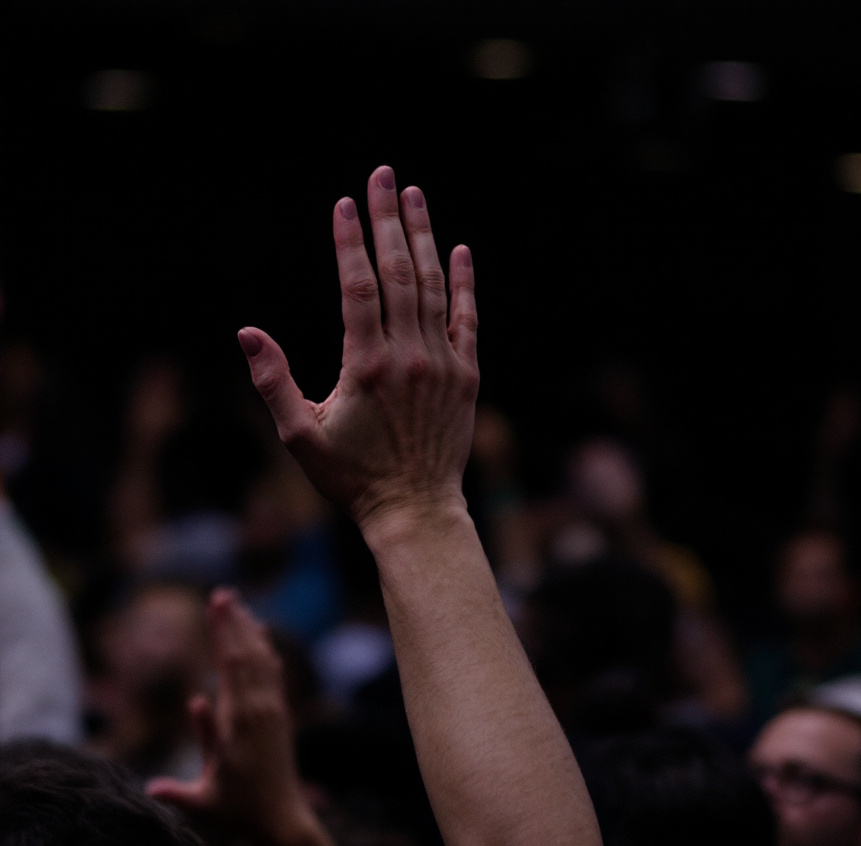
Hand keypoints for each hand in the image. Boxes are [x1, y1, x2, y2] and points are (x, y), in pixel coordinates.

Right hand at [147, 588, 304, 844]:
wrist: (282, 818)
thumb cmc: (237, 812)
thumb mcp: (203, 799)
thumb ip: (180, 778)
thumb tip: (192, 704)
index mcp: (238, 722)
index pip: (229, 666)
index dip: (222, 634)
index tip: (214, 608)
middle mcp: (259, 709)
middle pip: (246, 655)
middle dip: (233, 623)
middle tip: (222, 593)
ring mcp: (274, 710)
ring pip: (262, 661)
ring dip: (249, 631)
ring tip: (238, 604)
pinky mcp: (281, 714)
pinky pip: (274, 674)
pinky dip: (266, 651)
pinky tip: (261, 635)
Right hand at [237, 166, 478, 540]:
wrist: (415, 509)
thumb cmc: (353, 477)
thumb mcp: (300, 436)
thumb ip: (273, 381)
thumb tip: (246, 332)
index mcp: (366, 365)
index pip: (358, 287)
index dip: (351, 241)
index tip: (345, 203)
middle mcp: (408, 356)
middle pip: (399, 273)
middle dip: (388, 220)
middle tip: (383, 176)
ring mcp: (442, 364)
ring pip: (433, 288)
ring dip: (424, 238)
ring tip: (415, 197)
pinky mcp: (465, 376)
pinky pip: (467, 319)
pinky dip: (464, 284)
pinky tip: (459, 251)